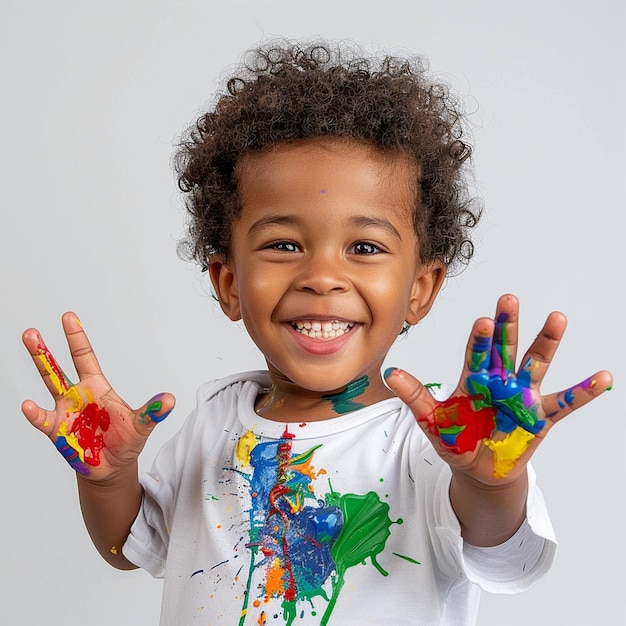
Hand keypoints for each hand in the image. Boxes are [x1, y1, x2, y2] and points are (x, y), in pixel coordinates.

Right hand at [22, 312, 174, 479]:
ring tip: (27, 349)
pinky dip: (36, 414)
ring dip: (38, 367)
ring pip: (48, 385)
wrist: (112, 467)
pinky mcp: (57, 431)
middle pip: (58, 367)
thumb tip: (170, 400)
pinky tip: (28, 406)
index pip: (85, 357)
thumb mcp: (142, 425)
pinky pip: (44, 420)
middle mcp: (77, 395)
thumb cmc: (125, 440)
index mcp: (97, 387)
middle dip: (45, 350)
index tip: (68, 317)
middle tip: (31, 332)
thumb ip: (153, 412)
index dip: (76, 338)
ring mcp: (65, 411)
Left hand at [385, 294, 612, 484]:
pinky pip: (565, 403)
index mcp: (473, 379)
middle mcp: (500, 380)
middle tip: (509, 299)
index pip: (476, 353)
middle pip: (505, 347)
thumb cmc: (456, 440)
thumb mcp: (433, 421)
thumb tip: (389, 373)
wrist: (479, 469)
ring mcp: (522, 395)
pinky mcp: (541, 416)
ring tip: (557, 318)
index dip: (480, 339)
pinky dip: (583, 391)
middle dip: (508, 325)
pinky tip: (602, 377)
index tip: (484, 320)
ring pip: (535, 363)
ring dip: (547, 343)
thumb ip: (415, 397)